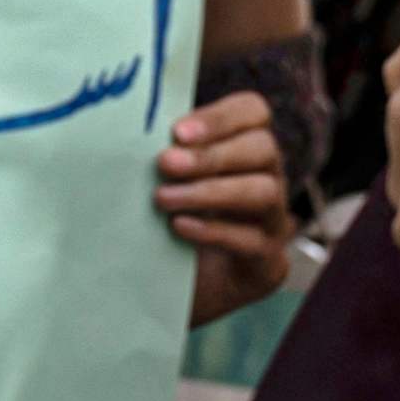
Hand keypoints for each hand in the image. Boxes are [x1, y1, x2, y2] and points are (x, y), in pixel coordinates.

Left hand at [157, 88, 296, 321]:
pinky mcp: (266, 262)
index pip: (252, 112)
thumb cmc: (155, 221)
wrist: (160, 288)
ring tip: (163, 198)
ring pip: (262, 191)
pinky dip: (214, 231)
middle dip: (211, 154)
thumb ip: (159, 153)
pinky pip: (253, 240)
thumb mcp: (155, 182)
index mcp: (242, 147)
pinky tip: (180, 227)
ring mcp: (272, 221)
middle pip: (262, 148)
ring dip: (210, 191)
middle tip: (164, 163)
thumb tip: (127, 125)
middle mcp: (266, 177)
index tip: (177, 131)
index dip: (220, 117)